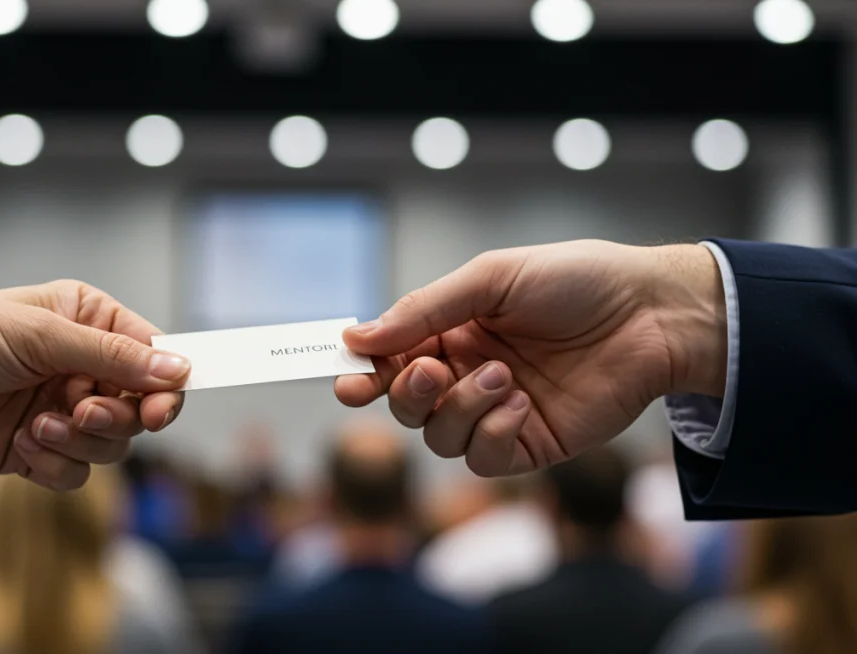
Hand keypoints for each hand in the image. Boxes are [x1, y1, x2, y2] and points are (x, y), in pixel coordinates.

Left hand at [0, 280, 188, 489]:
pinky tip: (20, 443)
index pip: (153, 357)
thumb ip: (113, 357)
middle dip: (113, 418)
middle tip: (81, 410)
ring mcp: (60, 409)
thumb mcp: (41, 336)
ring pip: (110, 446)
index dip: (164, 388)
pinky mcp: (36, 449)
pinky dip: (53, 464)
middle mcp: (81, 366)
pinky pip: (74, 472)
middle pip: (138, 410)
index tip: (158, 411)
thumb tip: (178, 369)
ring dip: (79, 442)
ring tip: (38, 427)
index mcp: (89, 323)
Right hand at [335, 240, 725, 476]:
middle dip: (407, 393)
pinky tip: (521, 404)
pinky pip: (483, 460)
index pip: (390, 360)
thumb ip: (424, 310)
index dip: (363, 373)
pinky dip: (491, 434)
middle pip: (406, 406)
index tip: (347, 379)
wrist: (653, 313)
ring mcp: (497, 412)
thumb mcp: (492, 278)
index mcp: (453, 332)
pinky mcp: (530, 444)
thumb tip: (358, 336)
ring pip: (439, 438)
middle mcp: (467, 374)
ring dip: (459, 410)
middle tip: (431, 370)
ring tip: (502, 377)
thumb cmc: (577, 281)